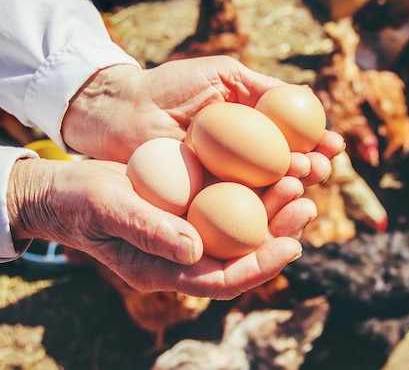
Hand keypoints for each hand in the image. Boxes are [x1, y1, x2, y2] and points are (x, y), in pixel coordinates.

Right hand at [7, 158, 318, 298]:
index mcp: (168, 270)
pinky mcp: (193, 208)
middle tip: (306, 205)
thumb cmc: (80, 202)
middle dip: (280, 234)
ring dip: (274, 208)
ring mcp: (192, 232)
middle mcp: (187, 255)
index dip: (260, 267)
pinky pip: (232, 205)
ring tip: (299, 179)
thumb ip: (149, 231)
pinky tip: (274, 166)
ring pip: (244, 229)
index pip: (224, 281)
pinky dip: (255, 189)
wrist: (66, 190)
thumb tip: (195, 250)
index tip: (291, 246)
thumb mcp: (110, 209)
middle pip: (245, 255)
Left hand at [62, 55, 343, 183]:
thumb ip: (262, 87)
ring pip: (266, 191)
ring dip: (290, 188)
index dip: (315, 145)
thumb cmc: (169, 86)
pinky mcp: (204, 203)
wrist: (121, 110)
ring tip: (305, 179)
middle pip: (285, 170)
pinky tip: (275, 202)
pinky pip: (236, 208)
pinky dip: (259, 207)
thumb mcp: (222, 74)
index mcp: (249, 131)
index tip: (333, 146)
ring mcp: (224, 183)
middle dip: (310, 170)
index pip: (291, 141)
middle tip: (322, 168)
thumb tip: (307, 99)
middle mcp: (241, 160)